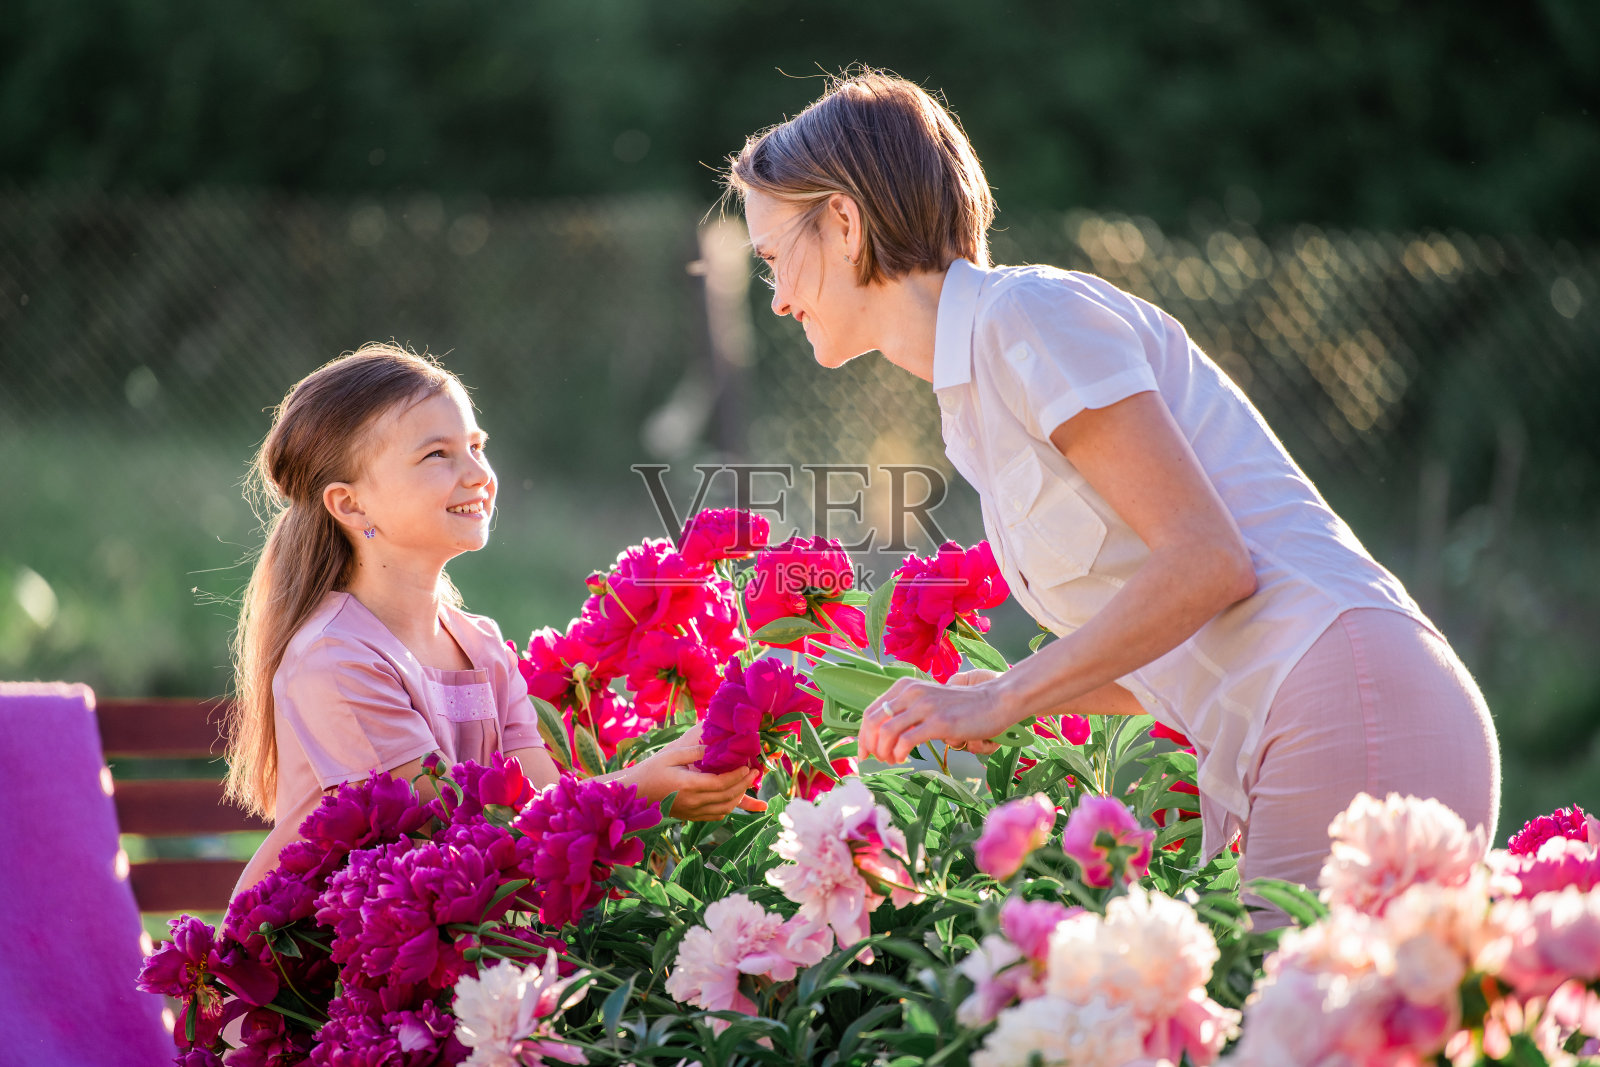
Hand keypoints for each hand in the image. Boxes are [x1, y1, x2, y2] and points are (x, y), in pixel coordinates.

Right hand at [626, 726, 766, 819]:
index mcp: (688, 786)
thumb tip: (716, 748)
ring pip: (724, 809)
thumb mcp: (671, 755)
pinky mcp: (691, 817)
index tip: (748, 766)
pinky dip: (728, 806)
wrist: (634, 794)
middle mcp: (693, 802)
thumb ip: (695, 752)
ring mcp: (692, 812)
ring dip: (739, 797)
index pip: (721, 783)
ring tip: (746, 783)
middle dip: (744, 785)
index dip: (738, 776)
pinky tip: (732, 796)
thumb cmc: (651, 770)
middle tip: (755, 772)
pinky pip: (716, 815)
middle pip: (727, 797)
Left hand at [858, 673, 1014, 764]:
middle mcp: (911, 692)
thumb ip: (907, 710)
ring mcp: (924, 706)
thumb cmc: (961, 706)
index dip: (862, 736)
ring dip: (883, 752)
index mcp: (905, 686)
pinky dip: (898, 753)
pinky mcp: (938, 722)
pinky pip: (906, 741)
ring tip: (892, 760)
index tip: (864, 753)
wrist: (993, 701)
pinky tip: (903, 758)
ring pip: (885, 732)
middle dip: (869, 746)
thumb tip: (883, 733)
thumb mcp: (928, 701)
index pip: (871, 712)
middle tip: (877, 760)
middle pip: (873, 723)